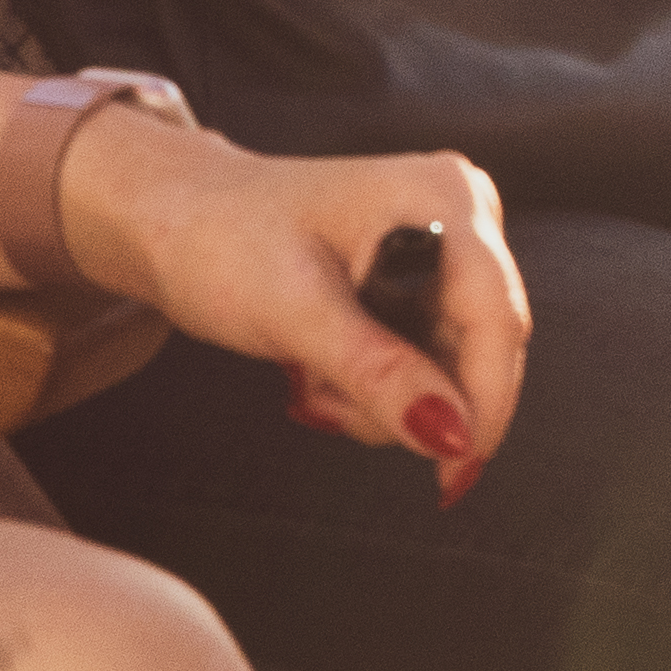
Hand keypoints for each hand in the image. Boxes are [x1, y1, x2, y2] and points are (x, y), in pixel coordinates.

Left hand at [58, 110, 527, 503]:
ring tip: (309, 377)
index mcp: (444, 196)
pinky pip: (431, 359)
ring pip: (456, 363)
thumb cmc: (223, 241)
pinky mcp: (426, 276)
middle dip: (413, 398)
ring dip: (387, 398)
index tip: (454, 474)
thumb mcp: (296, 314)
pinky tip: (322, 371)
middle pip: (482, 345)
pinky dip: (380, 387)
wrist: (175, 221)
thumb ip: (380, 376)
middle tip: (324, 403)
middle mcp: (462, 212)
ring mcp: (447, 244)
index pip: (495, 316)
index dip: (484, 402)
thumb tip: (455, 439)